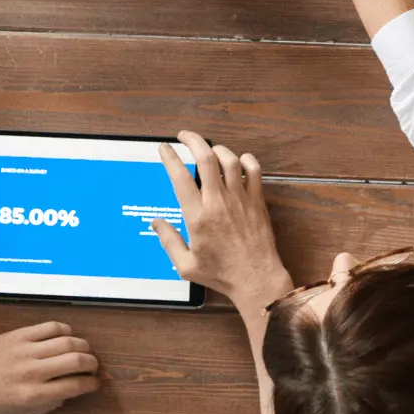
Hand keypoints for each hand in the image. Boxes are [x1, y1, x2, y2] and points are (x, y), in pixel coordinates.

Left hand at [0, 321, 99, 413]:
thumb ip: (48, 406)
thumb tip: (71, 392)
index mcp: (33, 395)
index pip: (75, 385)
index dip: (91, 383)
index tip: (95, 383)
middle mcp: (33, 372)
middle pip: (77, 360)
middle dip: (92, 363)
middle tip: (93, 366)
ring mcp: (27, 350)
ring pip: (69, 341)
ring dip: (84, 346)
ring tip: (84, 351)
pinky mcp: (21, 334)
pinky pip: (53, 327)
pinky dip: (67, 331)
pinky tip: (67, 337)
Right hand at [152, 131, 292, 310]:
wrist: (256, 278)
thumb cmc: (221, 274)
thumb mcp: (185, 264)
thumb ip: (168, 241)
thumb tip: (156, 223)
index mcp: (197, 217)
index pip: (180, 178)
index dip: (170, 158)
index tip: (164, 148)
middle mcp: (218, 203)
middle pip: (205, 159)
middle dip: (193, 141)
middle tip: (184, 135)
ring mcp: (240, 200)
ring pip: (230, 160)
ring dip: (217, 149)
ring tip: (209, 149)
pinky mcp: (257, 202)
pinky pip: (254, 171)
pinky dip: (246, 160)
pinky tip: (239, 160)